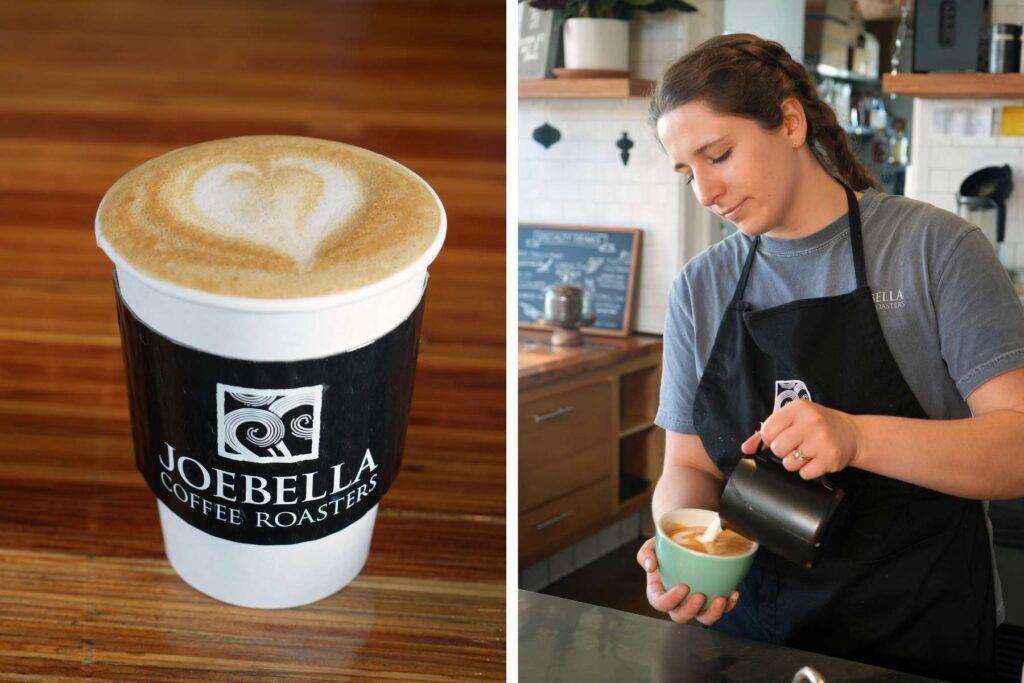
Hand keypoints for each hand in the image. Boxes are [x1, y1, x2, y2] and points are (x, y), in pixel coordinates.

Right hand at [636, 537, 738, 625]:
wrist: (682, 544)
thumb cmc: (664, 548)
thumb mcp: (651, 547)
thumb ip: (645, 554)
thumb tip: (650, 566)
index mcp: (659, 592)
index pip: (661, 603)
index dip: (671, 600)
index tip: (683, 587)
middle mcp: (676, 602)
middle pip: (681, 616)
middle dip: (691, 610)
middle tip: (700, 595)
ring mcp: (694, 604)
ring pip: (702, 618)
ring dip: (712, 613)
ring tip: (721, 599)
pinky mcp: (710, 602)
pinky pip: (720, 610)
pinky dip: (728, 605)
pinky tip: (733, 593)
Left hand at [740, 399, 861, 479]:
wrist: (851, 434)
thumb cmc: (817, 425)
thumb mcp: (793, 419)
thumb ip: (767, 431)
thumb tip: (745, 448)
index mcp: (797, 409)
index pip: (767, 430)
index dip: (770, 439)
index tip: (781, 437)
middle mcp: (810, 423)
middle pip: (777, 448)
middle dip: (783, 452)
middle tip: (795, 446)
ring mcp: (821, 441)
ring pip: (788, 464)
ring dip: (794, 463)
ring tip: (806, 453)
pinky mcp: (830, 459)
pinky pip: (804, 474)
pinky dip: (807, 471)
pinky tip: (815, 461)